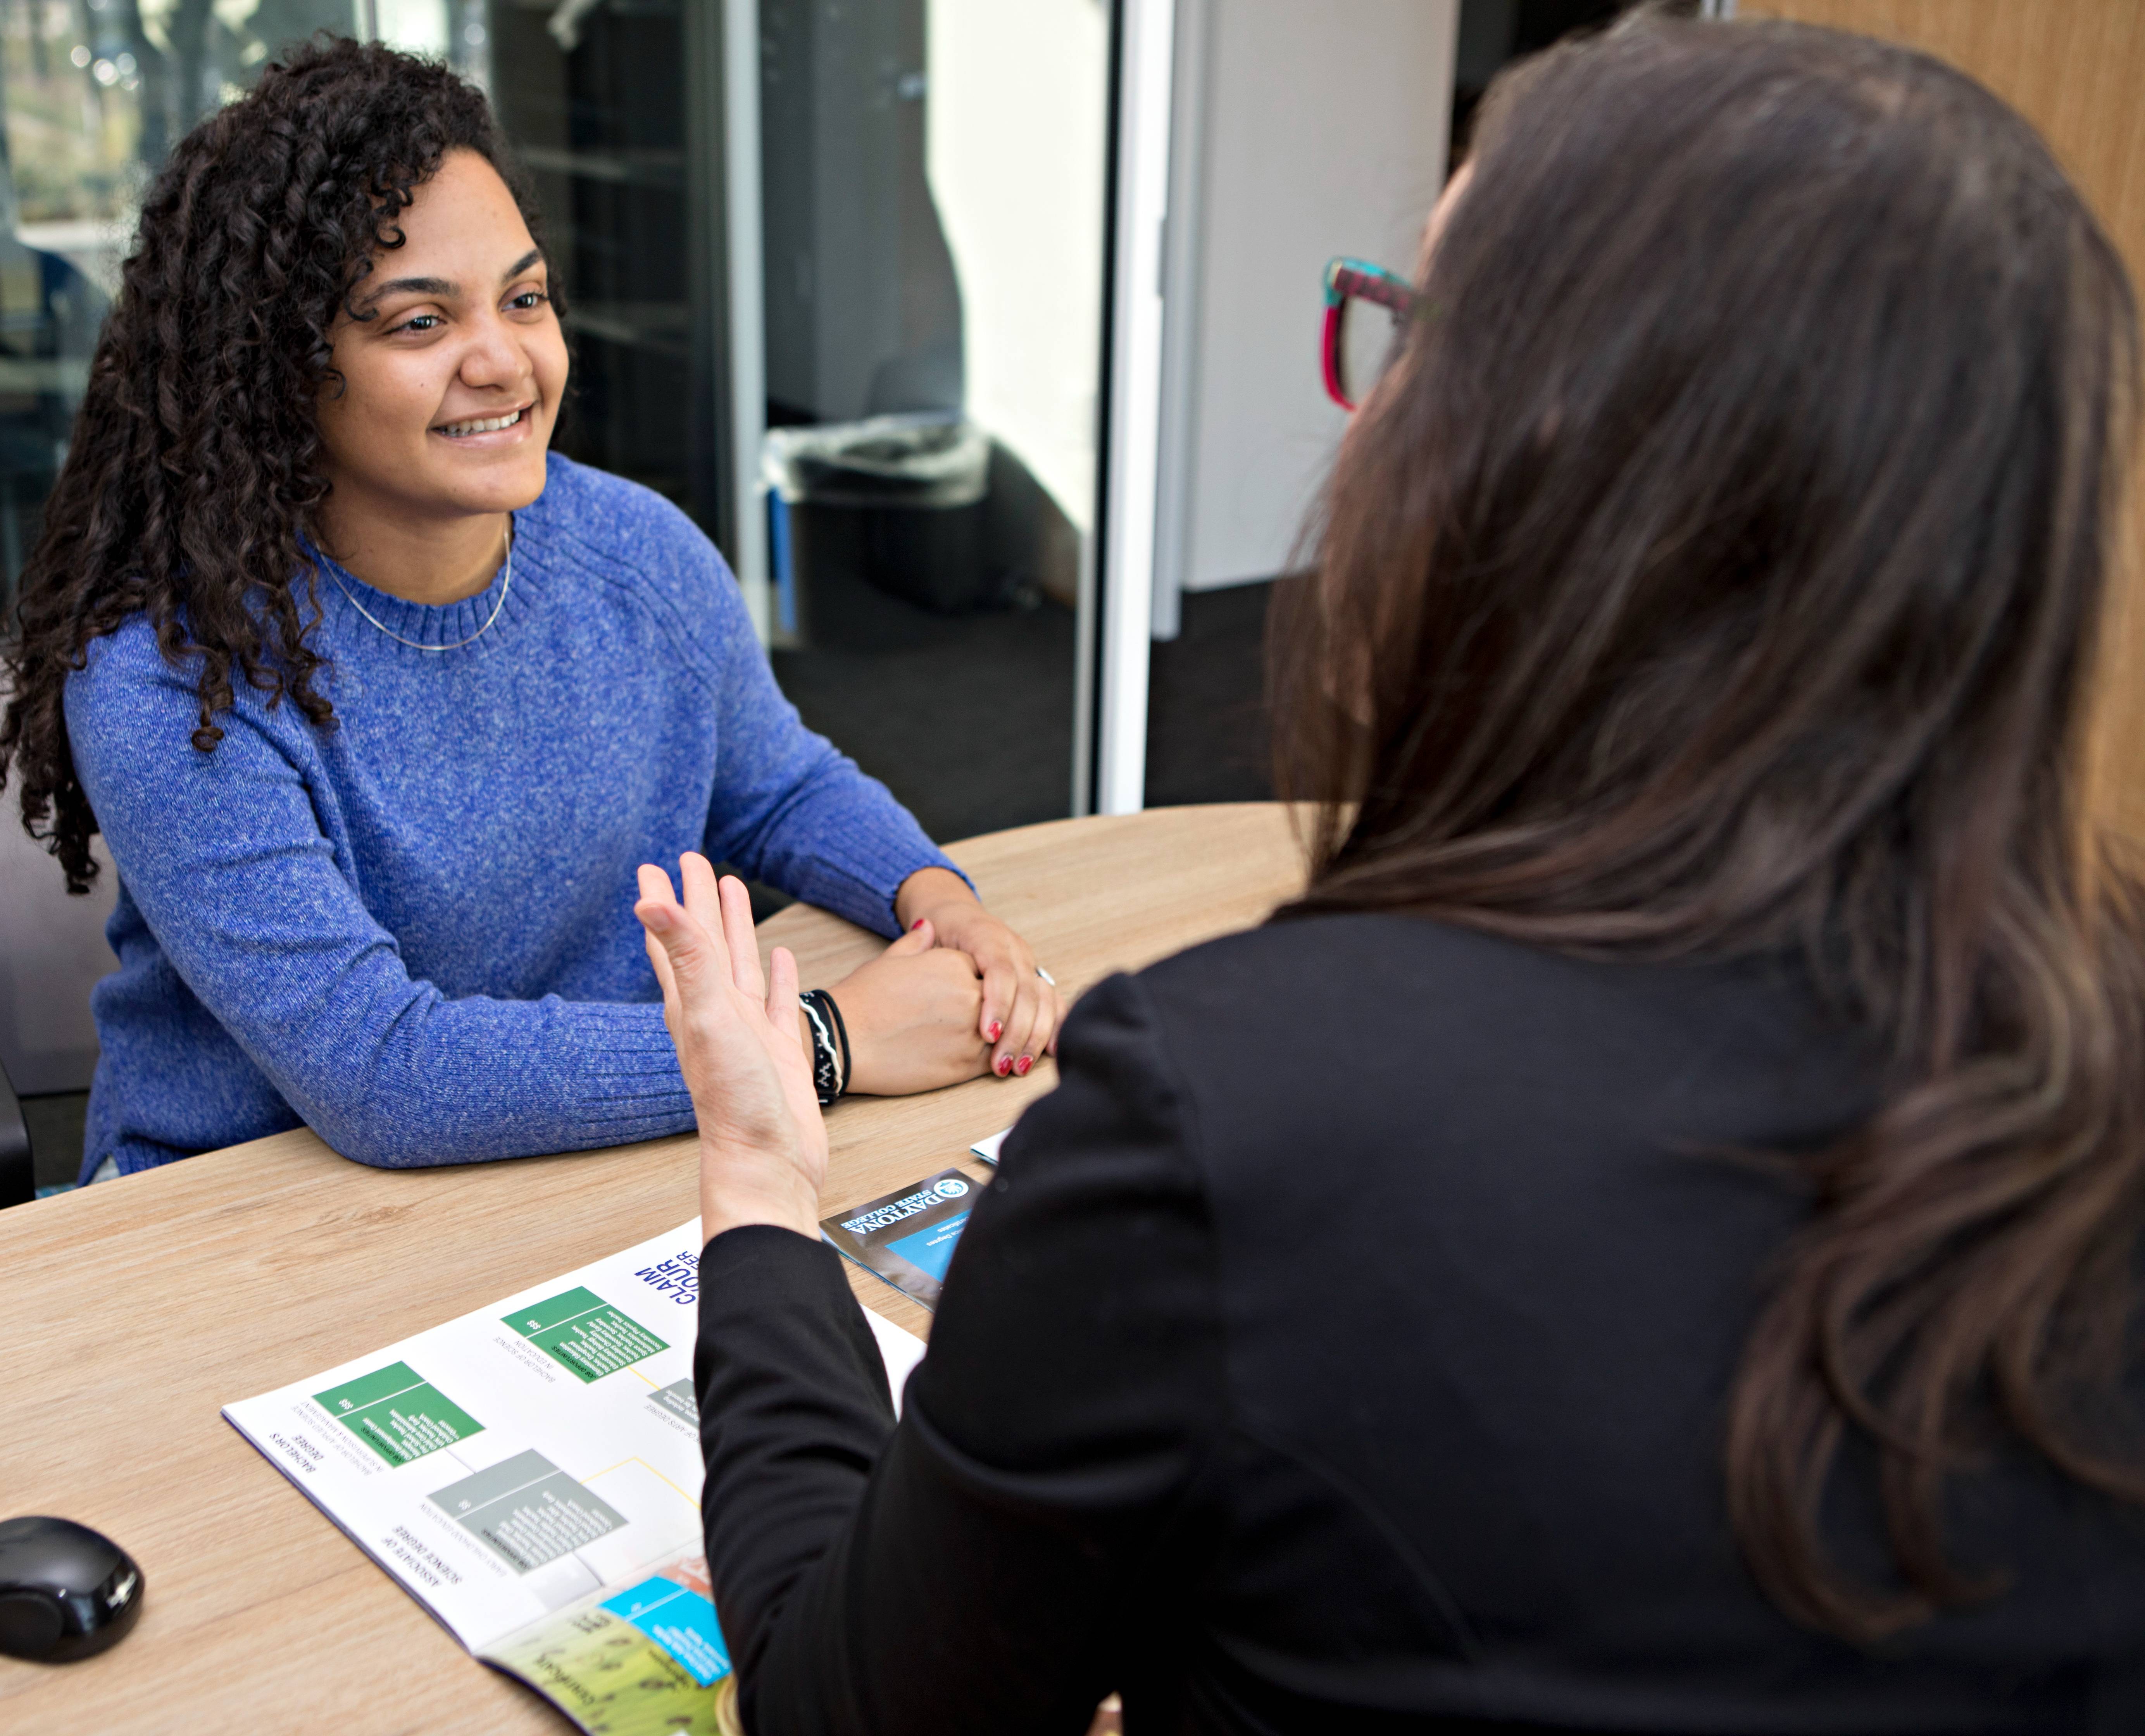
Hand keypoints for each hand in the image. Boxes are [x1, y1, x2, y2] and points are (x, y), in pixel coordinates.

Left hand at [636, 853, 824, 1240]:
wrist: (769, 1163)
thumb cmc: (736, 1101)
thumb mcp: (708, 1017)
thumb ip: (687, 957)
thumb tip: (650, 901)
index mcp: (692, 1004)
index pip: (675, 938)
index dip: (666, 900)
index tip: (656, 864)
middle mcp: (715, 1014)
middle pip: (704, 943)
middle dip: (698, 902)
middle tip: (693, 860)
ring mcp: (747, 1032)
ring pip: (738, 965)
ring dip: (735, 928)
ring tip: (734, 891)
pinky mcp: (779, 1051)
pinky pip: (776, 1000)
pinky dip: (778, 975)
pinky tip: (781, 958)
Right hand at [828, 917, 991, 1094]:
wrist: (844, 1039)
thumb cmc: (863, 998)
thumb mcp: (891, 959)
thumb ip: (918, 943)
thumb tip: (928, 927)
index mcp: (956, 962)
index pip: (987, 970)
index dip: (978, 982)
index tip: (963, 995)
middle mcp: (971, 993)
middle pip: (1001, 1000)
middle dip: (993, 1009)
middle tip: (981, 1019)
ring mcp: (973, 1030)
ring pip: (1003, 1031)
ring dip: (997, 1036)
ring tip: (979, 1041)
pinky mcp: (968, 1065)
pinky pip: (995, 1058)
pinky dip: (992, 1058)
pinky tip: (973, 1058)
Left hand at [895, 867, 1063, 1077]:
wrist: (957, 918)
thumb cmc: (938, 933)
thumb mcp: (926, 934)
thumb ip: (923, 941)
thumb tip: (925, 932)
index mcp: (987, 936)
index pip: (1000, 970)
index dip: (998, 1003)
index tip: (987, 1035)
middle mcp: (1014, 948)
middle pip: (1026, 990)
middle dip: (1017, 1031)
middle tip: (1001, 1065)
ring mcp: (1028, 963)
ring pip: (1044, 998)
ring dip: (1035, 1036)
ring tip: (1018, 1067)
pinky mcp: (1035, 977)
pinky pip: (1053, 1001)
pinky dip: (1054, 1026)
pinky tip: (1051, 1052)